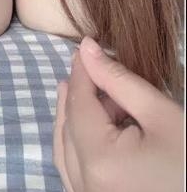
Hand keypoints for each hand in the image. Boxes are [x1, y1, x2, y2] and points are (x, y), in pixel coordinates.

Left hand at [52, 37, 183, 191]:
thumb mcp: (160, 114)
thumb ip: (119, 80)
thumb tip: (87, 48)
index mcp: (100, 161)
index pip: (79, 105)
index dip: (81, 73)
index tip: (86, 47)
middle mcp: (85, 185)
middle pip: (69, 128)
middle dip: (79, 95)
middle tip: (92, 67)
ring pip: (65, 151)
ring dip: (75, 119)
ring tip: (93, 93)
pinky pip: (73, 171)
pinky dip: (78, 145)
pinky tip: (95, 127)